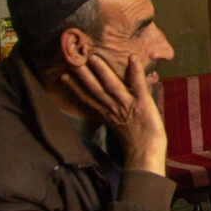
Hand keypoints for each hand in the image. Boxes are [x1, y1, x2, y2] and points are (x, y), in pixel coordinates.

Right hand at [61, 54, 165, 174]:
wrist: (147, 152)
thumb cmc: (136, 140)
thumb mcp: (119, 126)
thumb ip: (113, 114)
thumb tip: (109, 105)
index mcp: (107, 113)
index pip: (88, 98)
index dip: (75, 88)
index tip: (63, 76)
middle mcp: (114, 108)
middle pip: (96, 90)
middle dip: (83, 76)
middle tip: (72, 61)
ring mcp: (128, 104)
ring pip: (112, 85)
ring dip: (102, 71)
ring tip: (93, 58)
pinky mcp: (142, 102)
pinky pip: (138, 84)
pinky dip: (135, 71)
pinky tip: (132, 58)